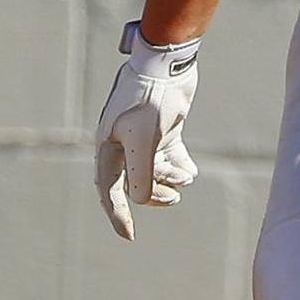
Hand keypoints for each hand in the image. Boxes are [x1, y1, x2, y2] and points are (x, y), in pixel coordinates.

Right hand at [94, 21, 200, 240]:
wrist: (168, 63)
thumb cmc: (151, 98)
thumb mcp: (145, 138)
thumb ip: (141, 172)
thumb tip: (140, 201)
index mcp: (108, 145)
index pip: (108, 188)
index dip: (117, 213)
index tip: (130, 235)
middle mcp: (122, 142)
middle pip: (134, 182)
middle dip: (153, 194)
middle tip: (173, 199)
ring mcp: (142, 135)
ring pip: (153, 170)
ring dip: (169, 179)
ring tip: (185, 177)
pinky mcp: (161, 127)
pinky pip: (169, 155)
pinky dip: (180, 166)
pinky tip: (191, 172)